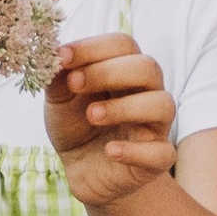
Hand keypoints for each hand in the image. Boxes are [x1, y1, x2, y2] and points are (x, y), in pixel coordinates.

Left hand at [44, 32, 177, 209]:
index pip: (123, 45)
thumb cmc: (76, 125)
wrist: (82, 170)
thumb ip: (58, 76)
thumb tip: (54, 53)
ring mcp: (155, 126)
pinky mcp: (157, 159)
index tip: (61, 57)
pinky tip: (110, 151)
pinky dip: (135, 151)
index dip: (93, 48)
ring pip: (162, 105)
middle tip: (75, 83)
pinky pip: (162, 153)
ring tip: (92, 115)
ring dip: (125, 107)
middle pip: (148, 68)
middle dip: (109, 72)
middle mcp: (147, 93)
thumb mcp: (59, 99)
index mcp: (125, 70)